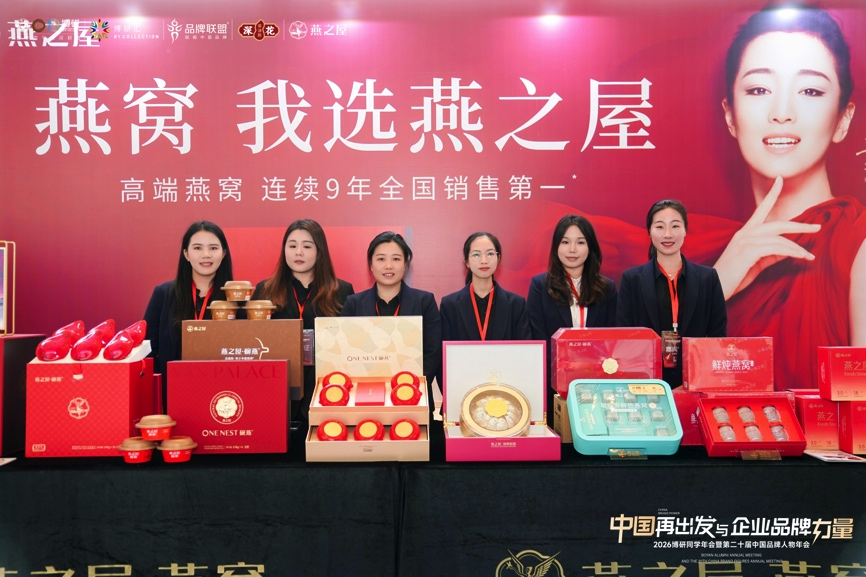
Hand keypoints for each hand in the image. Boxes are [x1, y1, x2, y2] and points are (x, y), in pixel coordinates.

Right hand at [714, 176, 820, 298]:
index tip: (780, 179)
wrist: (715, 286)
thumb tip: (789, 250)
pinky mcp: (748, 251)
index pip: (761, 209)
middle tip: (817, 227)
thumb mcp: (756, 263)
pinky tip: (800, 257)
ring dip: (798, 248)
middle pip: (778, 223)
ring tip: (809, 256)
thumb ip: (771, 254)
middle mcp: (745, 233)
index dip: (772, 193)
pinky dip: (791, 252)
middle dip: (800, 225)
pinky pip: (776, 248)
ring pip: (780, 238)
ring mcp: (746, 241)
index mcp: (745, 232)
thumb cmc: (734, 276)